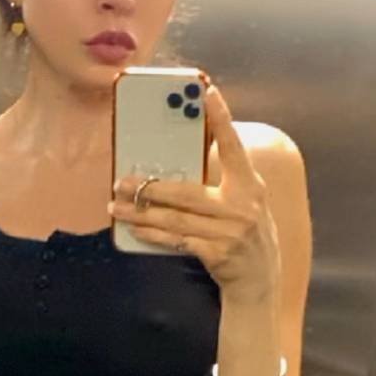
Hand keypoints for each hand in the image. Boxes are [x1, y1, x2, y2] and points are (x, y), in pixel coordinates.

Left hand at [108, 82, 280, 297]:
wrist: (259, 283)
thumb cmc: (246, 237)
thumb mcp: (245, 204)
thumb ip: (223, 185)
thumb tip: (178, 167)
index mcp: (250, 186)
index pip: (234, 146)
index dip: (222, 119)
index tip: (208, 92)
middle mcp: (241, 206)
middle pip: (187, 192)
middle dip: (150, 187)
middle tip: (122, 181)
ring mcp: (230, 232)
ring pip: (175, 218)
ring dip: (141, 213)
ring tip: (117, 207)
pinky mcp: (217, 254)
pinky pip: (176, 240)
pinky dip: (153, 234)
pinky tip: (135, 229)